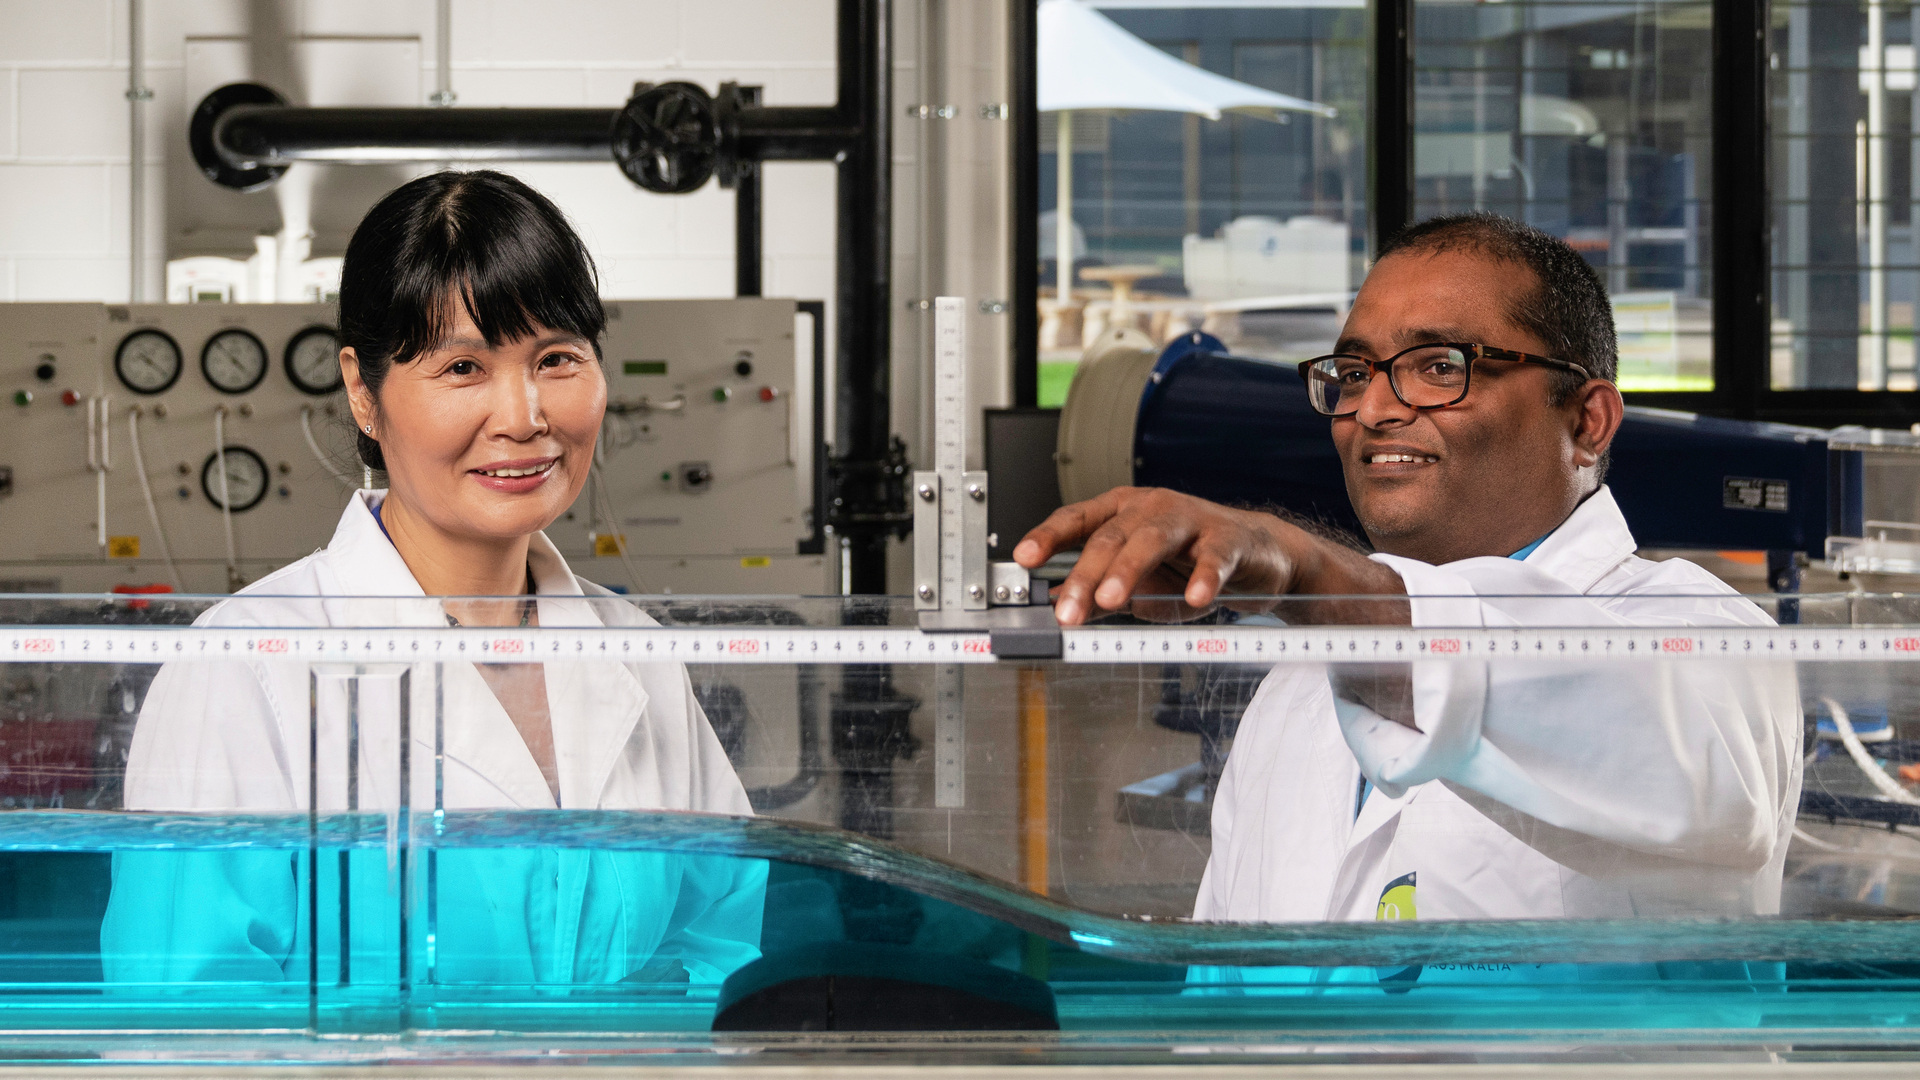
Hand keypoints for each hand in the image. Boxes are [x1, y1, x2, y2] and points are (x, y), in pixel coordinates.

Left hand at [1012, 487, 1300, 625]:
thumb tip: (1058, 607)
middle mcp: (1151, 509)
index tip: (1024, 559)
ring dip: (1129, 570)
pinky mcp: (1228, 540)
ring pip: (1152, 539)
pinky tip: (1196, 598)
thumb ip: (1101, 594)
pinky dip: (1205, 578)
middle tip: (1068, 613)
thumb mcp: (1140, 584)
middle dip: (1085, 576)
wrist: (1257, 555)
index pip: (1077, 519)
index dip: (1049, 536)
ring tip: (1111, 600)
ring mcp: (1190, 520)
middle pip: (1110, 537)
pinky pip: (1214, 558)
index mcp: (1122, 513)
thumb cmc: (1189, 564)